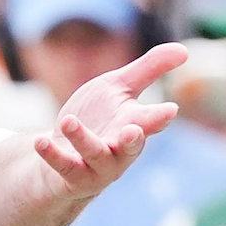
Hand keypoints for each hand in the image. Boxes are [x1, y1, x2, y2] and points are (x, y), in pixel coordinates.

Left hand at [33, 42, 187, 200]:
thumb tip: (185, 50)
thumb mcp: (119, 88)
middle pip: (131, 146)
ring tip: (68, 120)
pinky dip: (52, 155)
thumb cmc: (97, 118)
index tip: (169, 109)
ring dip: (83, 140)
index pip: (151, 121)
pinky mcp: (72, 175)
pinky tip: (40, 141)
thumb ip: (149, 69)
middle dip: (133, 140)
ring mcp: (97, 165)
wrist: (63, 151)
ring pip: (95, 155)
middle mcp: (121, 149)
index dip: (160, 117)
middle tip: (133, 130)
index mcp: (134, 125)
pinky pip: (63, 166)